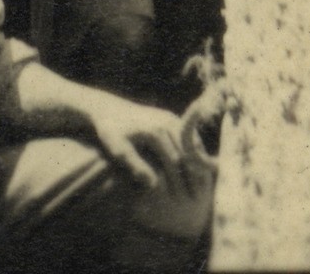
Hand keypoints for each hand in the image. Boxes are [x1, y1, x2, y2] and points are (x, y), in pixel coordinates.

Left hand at [88, 95, 214, 237]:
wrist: (108, 109)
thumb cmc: (111, 132)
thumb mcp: (117, 149)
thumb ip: (135, 165)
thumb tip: (154, 185)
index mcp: (155, 131)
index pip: (175, 162)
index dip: (180, 183)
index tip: (183, 201)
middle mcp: (166, 121)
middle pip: (187, 154)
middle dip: (193, 177)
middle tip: (197, 199)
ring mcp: (171, 117)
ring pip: (192, 144)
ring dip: (198, 165)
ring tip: (200, 188)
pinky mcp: (171, 117)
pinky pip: (189, 137)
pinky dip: (195, 154)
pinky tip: (196, 170)